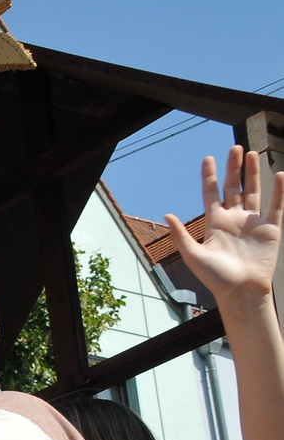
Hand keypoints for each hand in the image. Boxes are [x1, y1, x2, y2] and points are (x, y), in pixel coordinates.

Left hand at [167, 148, 283, 302]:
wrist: (242, 291)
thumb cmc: (217, 278)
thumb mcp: (194, 255)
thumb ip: (181, 235)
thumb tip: (167, 215)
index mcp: (215, 224)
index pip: (212, 194)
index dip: (210, 176)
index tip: (207, 158)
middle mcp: (234, 219)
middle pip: (233, 187)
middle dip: (233, 168)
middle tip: (234, 148)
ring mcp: (253, 222)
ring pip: (253, 191)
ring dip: (253, 173)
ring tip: (252, 153)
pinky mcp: (271, 228)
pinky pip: (277, 205)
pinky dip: (279, 190)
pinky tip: (279, 174)